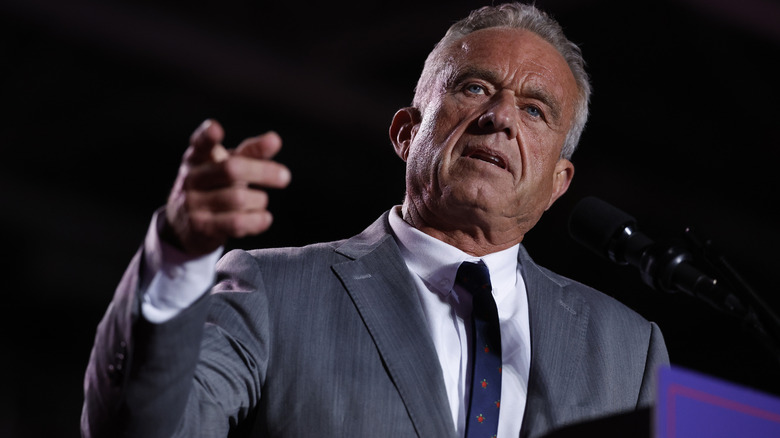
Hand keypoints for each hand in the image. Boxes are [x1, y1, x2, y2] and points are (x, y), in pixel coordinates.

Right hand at [164, 119, 290, 254]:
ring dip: (259, 200)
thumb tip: (275, 139)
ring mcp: (193, 203)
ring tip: (261, 201)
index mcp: (197, 157)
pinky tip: (265, 218)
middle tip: (285, 177)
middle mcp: (191, 178)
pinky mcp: (200, 227)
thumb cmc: (216, 187)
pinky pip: (236, 223)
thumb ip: (251, 153)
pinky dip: (257, 220)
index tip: (216, 129)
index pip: (200, 143)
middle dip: (262, 172)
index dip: (207, 136)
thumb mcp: (229, 166)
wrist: (189, 226)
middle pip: (231, 169)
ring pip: (239, 198)